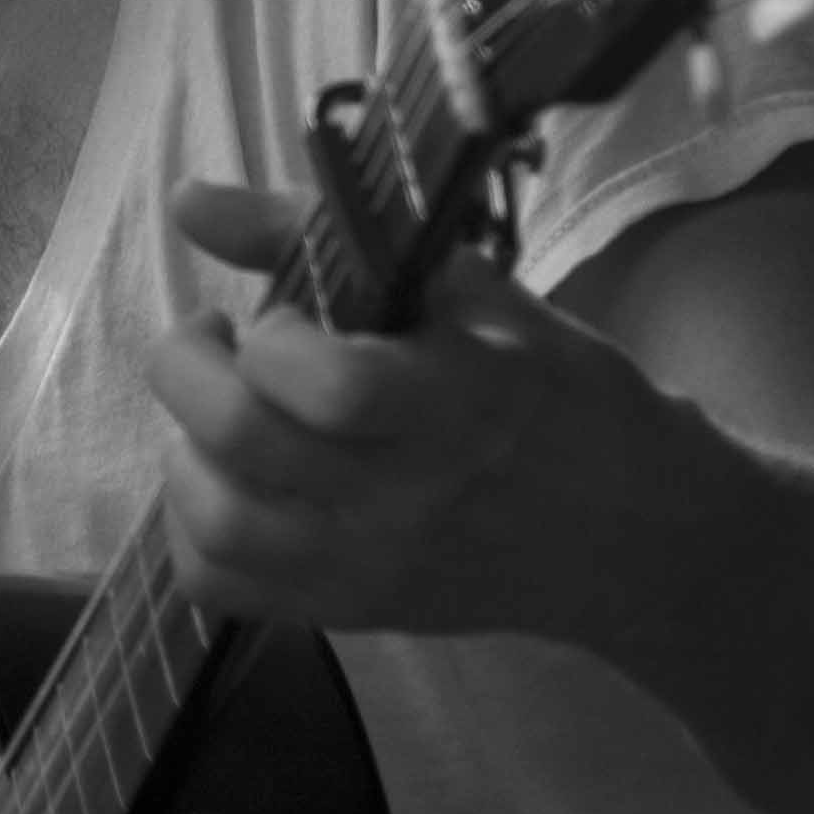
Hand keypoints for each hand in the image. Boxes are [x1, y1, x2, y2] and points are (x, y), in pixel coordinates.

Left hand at [139, 181, 679, 650]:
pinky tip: (227, 478)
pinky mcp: (351, 613)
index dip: (275, 338)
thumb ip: (325, 235)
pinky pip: (221, 586)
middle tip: (211, 339)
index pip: (333, 387)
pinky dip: (192, 527)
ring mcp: (373, 567)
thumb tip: (189, 200)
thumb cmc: (557, 390)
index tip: (284, 314)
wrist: (629, 532)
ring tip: (219, 409)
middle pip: (245, 444)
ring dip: (184, 450)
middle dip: (189, 369)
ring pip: (217, 523)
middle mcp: (409, 497)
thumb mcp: (474, 290)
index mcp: (462, 403)